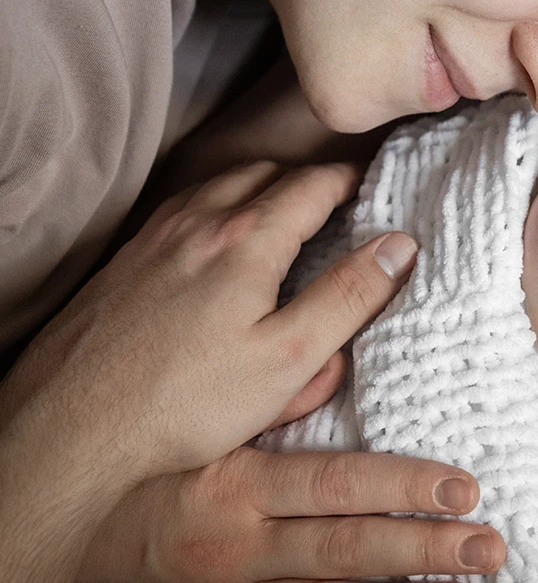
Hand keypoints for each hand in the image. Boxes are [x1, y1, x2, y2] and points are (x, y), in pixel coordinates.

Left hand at [6, 161, 415, 476]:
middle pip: (264, 172)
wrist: (71, 431)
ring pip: (218, 185)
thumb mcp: (289, 359)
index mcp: (246, 240)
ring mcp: (154, 239)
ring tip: (286, 214)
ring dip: (259, 187)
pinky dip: (215, 207)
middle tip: (338, 200)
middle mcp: (197, 224)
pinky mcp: (124, 264)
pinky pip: (180, 210)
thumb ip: (348, 297)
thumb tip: (400, 247)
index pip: (313, 184)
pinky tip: (218, 243)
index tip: (376, 184)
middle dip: (306, 179)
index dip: (351, 179)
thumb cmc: (184, 403)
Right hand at [79, 447, 506, 581]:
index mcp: (233, 488)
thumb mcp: (198, 432)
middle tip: (488, 545)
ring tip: (474, 566)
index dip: (401, 488)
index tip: (463, 487)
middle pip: (347, 549)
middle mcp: (241, 545)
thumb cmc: (141, 472)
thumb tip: (337, 367)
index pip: (333, 488)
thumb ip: (269, 405)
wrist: (62, 541)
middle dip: (422, 548)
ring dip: (405, 576)